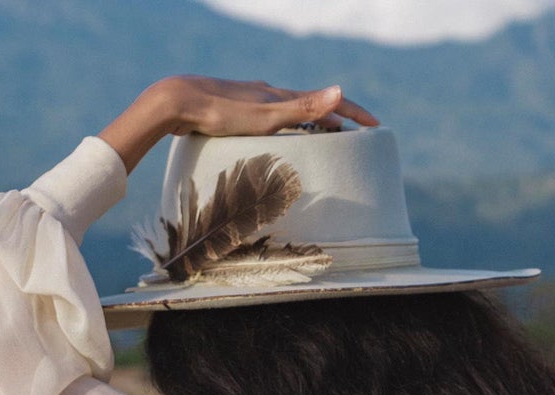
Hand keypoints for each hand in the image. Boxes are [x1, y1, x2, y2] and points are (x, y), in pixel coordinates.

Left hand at [100, 77, 378, 174]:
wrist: (177, 102)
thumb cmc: (220, 112)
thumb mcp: (267, 115)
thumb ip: (303, 108)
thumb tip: (339, 92)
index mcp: (281, 96)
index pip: (328, 103)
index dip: (355, 115)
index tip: (377, 128)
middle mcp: (269, 95)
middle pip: (314, 107)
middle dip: (339, 121)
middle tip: (359, 138)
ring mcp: (253, 102)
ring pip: (293, 113)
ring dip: (314, 125)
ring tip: (328, 142)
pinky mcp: (237, 112)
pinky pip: (274, 121)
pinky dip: (290, 129)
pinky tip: (282, 139)